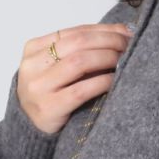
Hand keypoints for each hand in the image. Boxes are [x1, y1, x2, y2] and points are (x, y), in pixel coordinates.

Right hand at [15, 22, 133, 134]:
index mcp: (33, 48)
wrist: (30, 129)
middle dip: (108, 41)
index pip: (74, 31)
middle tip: (129, 45)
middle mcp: (33, 65)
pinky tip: (115, 80)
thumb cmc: (51, 96)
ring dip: (107, 57)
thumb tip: (120, 32)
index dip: (103, 30)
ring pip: (79, 62)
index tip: (125, 32)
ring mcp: (39, 87)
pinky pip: (81, 90)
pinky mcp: (49, 107)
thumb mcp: (56, 68)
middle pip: (78, 42)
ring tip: (124, 60)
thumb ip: (78, 51)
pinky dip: (102, 82)